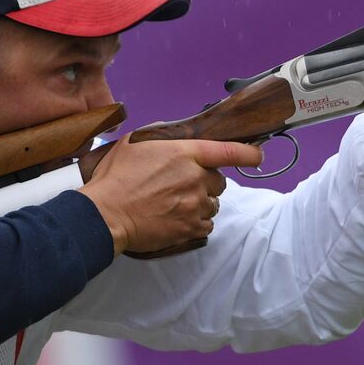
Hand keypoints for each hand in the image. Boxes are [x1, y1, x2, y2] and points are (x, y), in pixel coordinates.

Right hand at [78, 138, 262, 255]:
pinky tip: (176, 218)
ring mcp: (196, 205)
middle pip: (219, 182)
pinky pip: (206, 224)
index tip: (258, 155)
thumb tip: (176, 137)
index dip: (248, 153)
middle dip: (206, 183)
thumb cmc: (115, 178)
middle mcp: (196, 178)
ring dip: (200, 203)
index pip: (229, 151)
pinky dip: (196, 222)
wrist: (105, 215)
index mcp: (185, 154)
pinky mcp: (191, 228)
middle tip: (181, 186)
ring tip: (174, 204)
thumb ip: (162, 137)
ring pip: (213, 204)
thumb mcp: (135, 143)